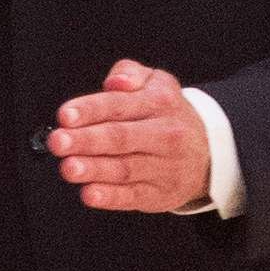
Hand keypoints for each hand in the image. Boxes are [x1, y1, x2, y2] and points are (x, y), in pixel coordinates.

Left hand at [51, 59, 208, 212]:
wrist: (211, 154)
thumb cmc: (168, 115)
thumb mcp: (158, 83)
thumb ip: (130, 73)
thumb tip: (115, 82)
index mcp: (159, 103)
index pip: (119, 105)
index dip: (90, 110)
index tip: (65, 115)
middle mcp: (163, 134)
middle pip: (120, 137)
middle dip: (86, 140)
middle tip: (59, 141)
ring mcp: (163, 166)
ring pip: (124, 168)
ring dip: (94, 169)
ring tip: (69, 167)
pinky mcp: (159, 194)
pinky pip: (132, 196)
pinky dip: (110, 197)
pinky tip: (89, 194)